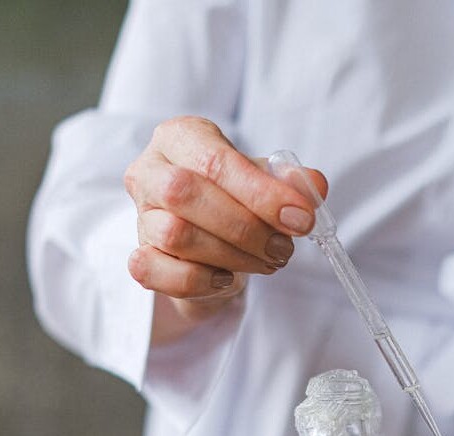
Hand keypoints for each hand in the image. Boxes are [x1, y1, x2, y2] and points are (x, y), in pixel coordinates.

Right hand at [124, 116, 326, 340]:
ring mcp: (140, 217)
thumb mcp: (265, 182)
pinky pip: (154, 271)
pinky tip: (225, 278)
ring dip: (231, 255)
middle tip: (283, 248)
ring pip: (174, 234)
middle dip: (245, 227)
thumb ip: (291, 182)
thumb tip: (314, 186)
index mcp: (180, 137)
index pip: (215, 161)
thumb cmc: (234, 201)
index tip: (301, 218)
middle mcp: (150, 171)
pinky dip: (197, 280)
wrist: (209, 244)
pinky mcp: (139, 258)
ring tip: (266, 261)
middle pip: (185, 194)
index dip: (261, 193)